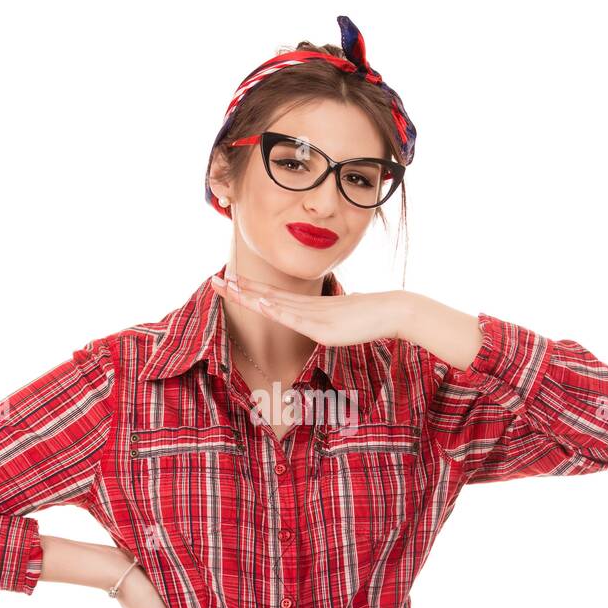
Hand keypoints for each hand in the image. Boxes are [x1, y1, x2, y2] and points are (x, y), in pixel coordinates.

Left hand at [210, 272, 416, 344]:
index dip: (250, 289)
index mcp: (309, 306)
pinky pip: (295, 318)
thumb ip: (328, 320)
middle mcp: (307, 307)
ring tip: (228, 286)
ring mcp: (314, 316)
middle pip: (267, 296)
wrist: (393, 311)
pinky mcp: (323, 327)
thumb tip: (324, 321)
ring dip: (250, 296)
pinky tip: (261, 304)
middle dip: (240, 289)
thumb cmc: (371, 316)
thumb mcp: (341, 320)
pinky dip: (276, 310)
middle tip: (215, 280)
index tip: (229, 281)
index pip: (272, 296)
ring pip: (275, 304)